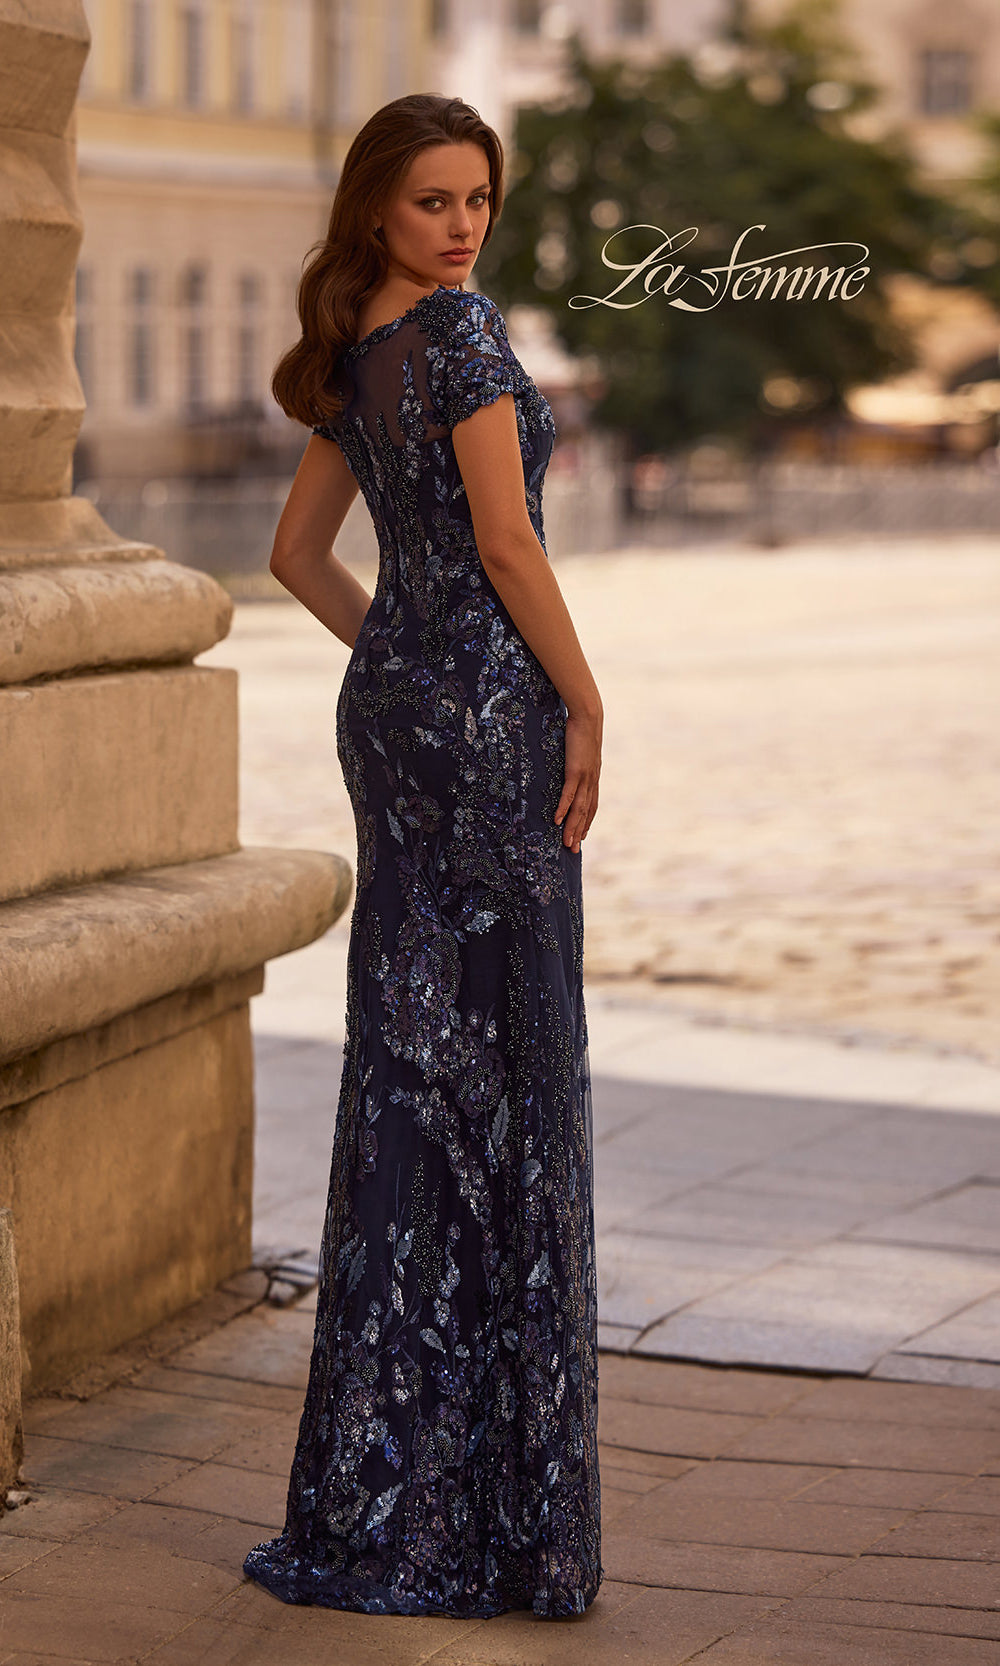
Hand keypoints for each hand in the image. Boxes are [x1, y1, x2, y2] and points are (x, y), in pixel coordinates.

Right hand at [554, 708, 601, 853]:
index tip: (581, 836)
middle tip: (574, 851)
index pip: (591, 805)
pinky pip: (569, 795)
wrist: (589, 715)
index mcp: (593, 777)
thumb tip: (569, 762)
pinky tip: (557, 821)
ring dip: (572, 828)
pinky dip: (564, 809)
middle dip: (580, 832)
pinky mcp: (576, 771)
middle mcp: (592, 781)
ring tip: (566, 843)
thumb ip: (576, 760)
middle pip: (587, 812)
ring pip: (579, 809)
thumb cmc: (582, 729)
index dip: (586, 822)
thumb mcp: (580, 749)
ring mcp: (585, 777)